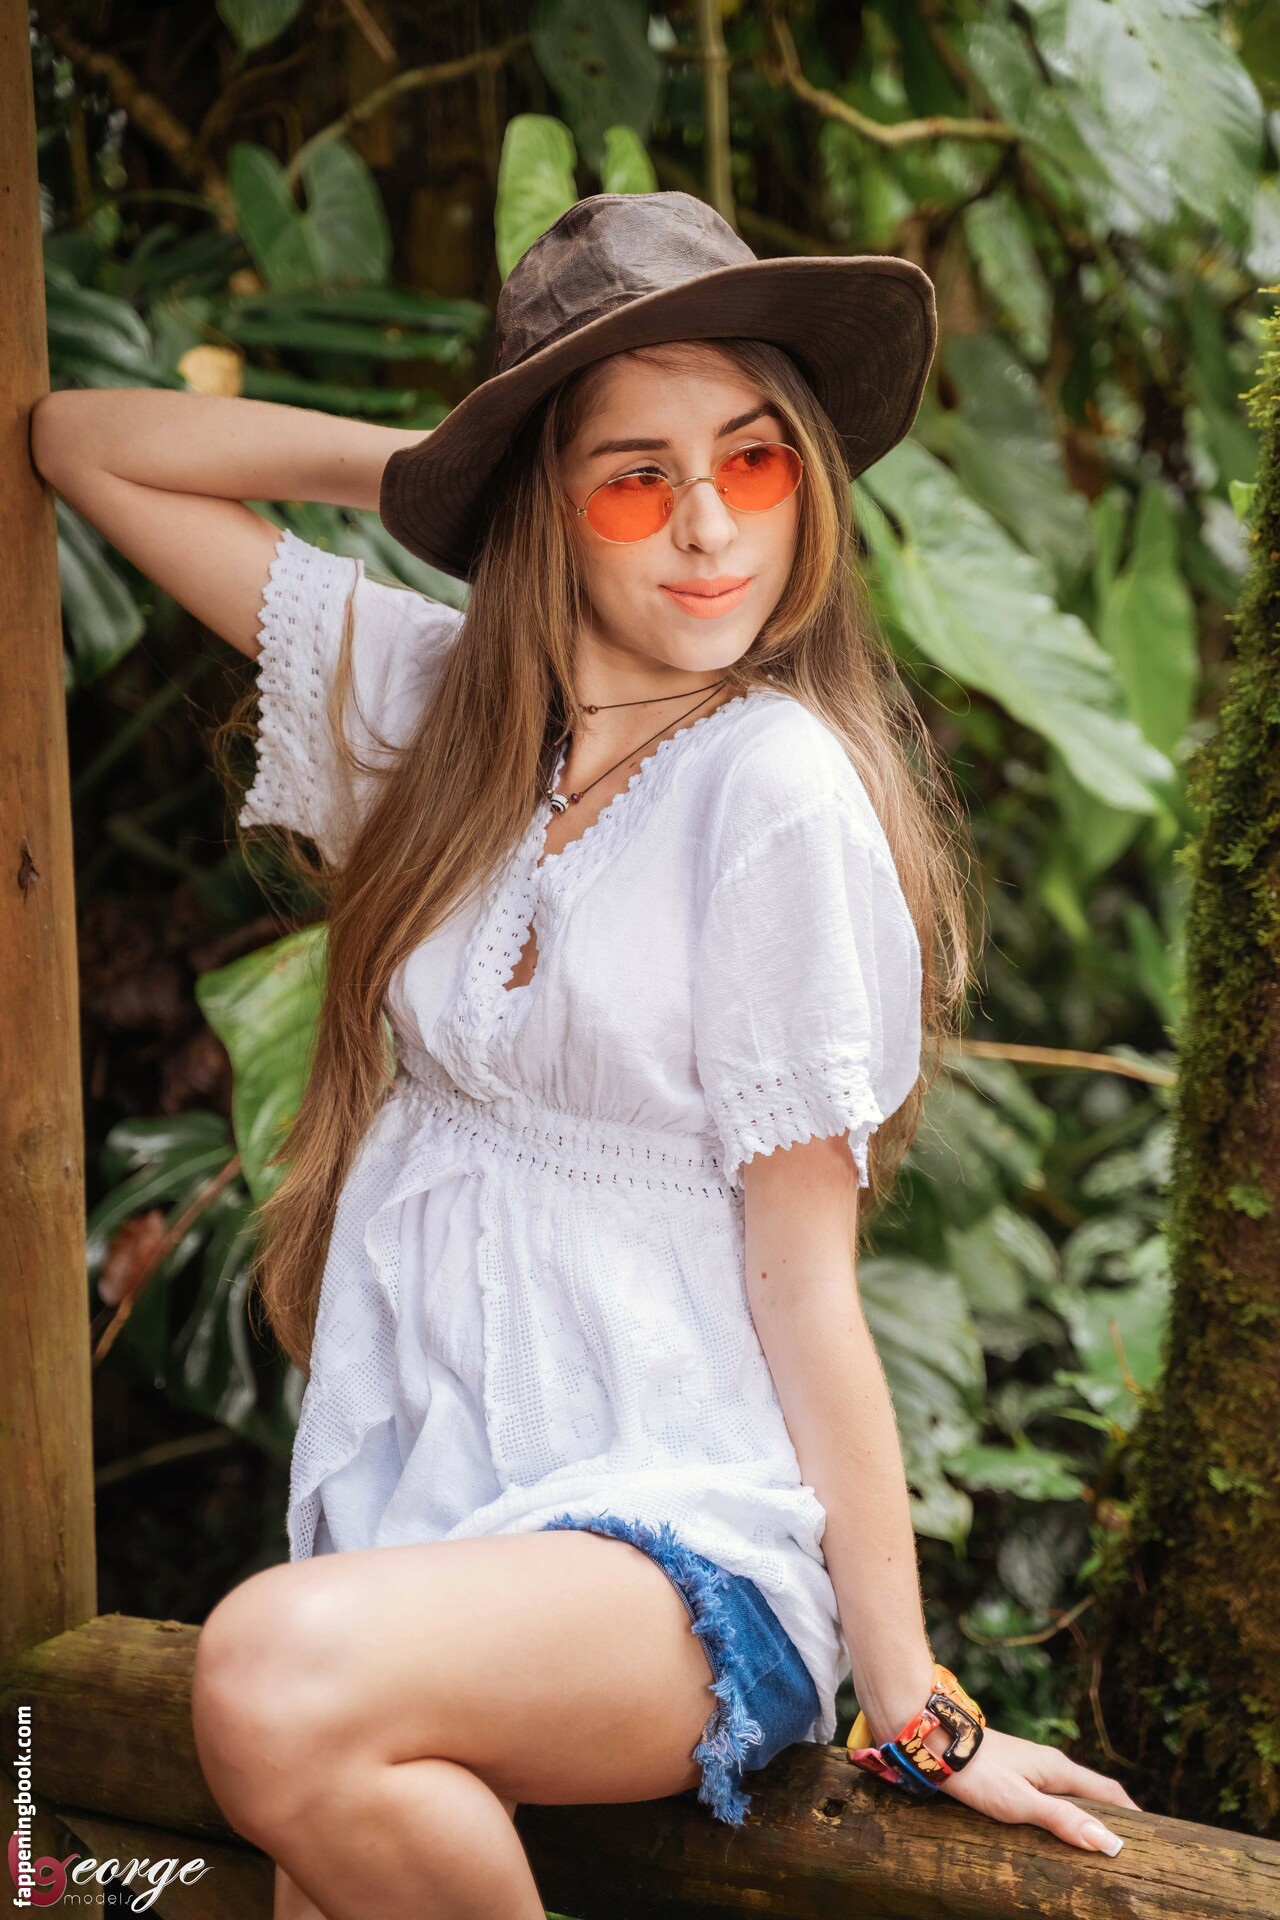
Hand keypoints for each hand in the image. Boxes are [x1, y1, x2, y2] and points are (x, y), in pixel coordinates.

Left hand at [937, 1725, 1138, 1853]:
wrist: (938, 1741)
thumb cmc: (978, 1773)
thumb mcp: (1020, 1803)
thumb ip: (1061, 1820)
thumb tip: (1108, 1841)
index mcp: (1058, 1769)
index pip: (1108, 1792)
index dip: (1130, 1814)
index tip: (1151, 1837)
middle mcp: (1049, 1765)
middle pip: (1091, 1792)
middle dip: (1111, 1816)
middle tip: (1127, 1847)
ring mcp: (1031, 1767)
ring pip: (1069, 1793)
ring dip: (1085, 1815)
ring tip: (1095, 1844)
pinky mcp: (1014, 1772)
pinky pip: (1049, 1794)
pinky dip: (1062, 1811)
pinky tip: (1054, 1828)